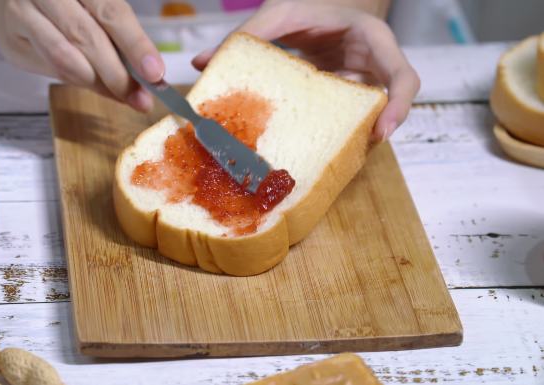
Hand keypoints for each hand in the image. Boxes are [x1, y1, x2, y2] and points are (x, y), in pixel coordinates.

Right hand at [0, 0, 163, 111]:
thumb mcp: (91, 0)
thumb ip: (115, 26)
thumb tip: (147, 70)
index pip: (110, 12)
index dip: (136, 45)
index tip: (155, 73)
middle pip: (87, 38)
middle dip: (119, 75)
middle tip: (142, 98)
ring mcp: (21, 16)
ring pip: (65, 59)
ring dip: (100, 84)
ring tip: (125, 97)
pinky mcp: (11, 44)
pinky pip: (51, 69)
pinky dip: (80, 82)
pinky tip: (100, 87)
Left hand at [192, 0, 419, 140]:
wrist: (317, 5)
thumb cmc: (308, 4)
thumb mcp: (280, 13)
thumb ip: (246, 35)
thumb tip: (201, 62)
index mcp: (371, 40)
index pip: (404, 77)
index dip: (398, 107)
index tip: (380, 133)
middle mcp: (372, 66)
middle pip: (389, 107)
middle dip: (370, 133)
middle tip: (345, 157)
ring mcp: (360, 83)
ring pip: (364, 118)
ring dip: (346, 137)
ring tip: (318, 158)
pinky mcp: (343, 96)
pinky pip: (342, 118)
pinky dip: (326, 132)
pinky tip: (299, 144)